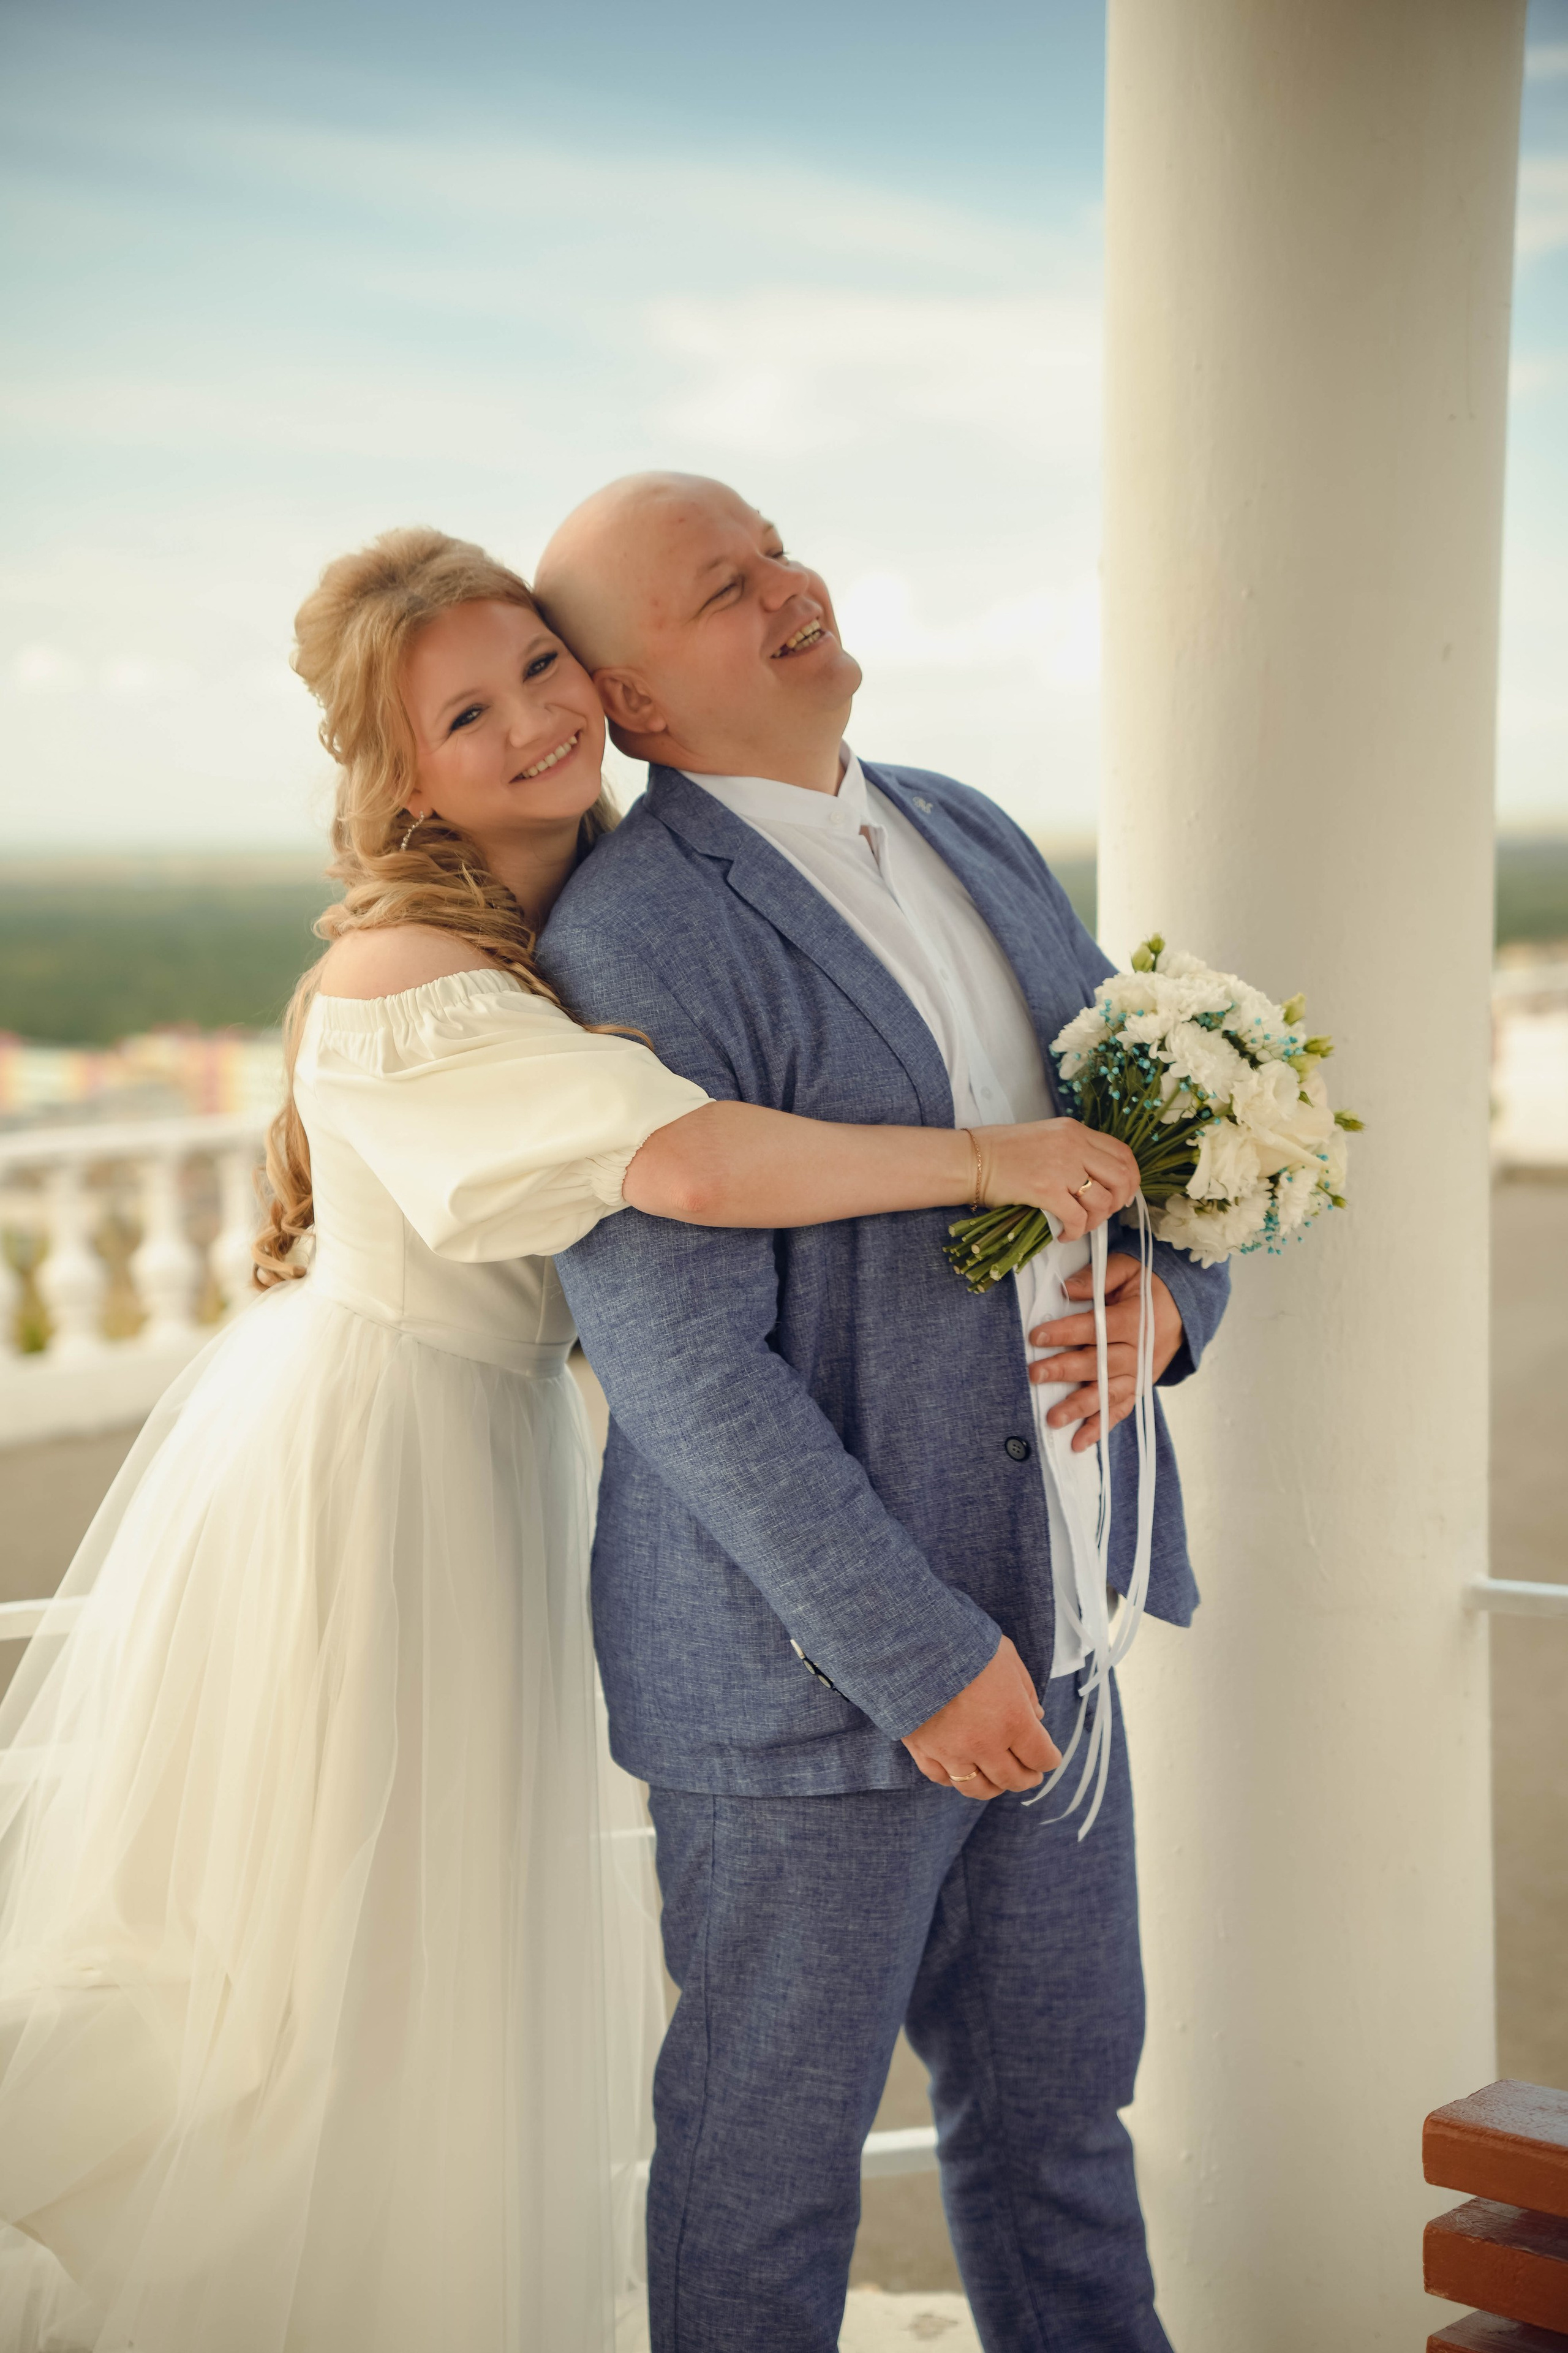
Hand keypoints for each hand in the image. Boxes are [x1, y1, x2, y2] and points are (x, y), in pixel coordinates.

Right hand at [902, 1635, 1061, 1800]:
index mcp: (1013, 1720)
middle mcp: (985, 1744)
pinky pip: (942, 1778)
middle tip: (1030, 1774)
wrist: (912, 1641)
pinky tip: (962, 1769)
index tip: (1049, 1756)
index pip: (1041, 1757)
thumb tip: (1036, 1716)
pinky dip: (955, 1779)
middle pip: (1012, 1779)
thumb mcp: (1008, 1657)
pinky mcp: (923, 1750)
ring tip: (998, 1778)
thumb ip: (1026, 1690)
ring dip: (993, 1786)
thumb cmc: (965, 1643)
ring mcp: (951, 1751)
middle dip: (1027, 1778)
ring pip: (976, 1788)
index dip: (1050, 1759)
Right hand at [971, 1118, 1139, 1242]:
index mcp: (1074, 1130)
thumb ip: (1073, 1151)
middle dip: (1119, 1202)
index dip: (1130, 1178)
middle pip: (1121, 1177)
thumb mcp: (1045, 1138)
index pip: (1122, 1153)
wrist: (970, 1160)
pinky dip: (1075, 1233)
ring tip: (1079, 1226)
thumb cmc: (1000, 1151)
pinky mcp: (1046, 1190)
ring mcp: (1061, 1166)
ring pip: (1102, 1201)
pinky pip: (1078, 1218)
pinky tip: (1063, 1234)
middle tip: (1103, 1213)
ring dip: (1095, 1221)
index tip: (1123, 1194)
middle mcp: (1073, 1145)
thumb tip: (1095, 1178)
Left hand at [1028, 1253, 1183, 1450]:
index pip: (1097, 1327)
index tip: (1037, 1336)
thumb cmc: (1147, 1286)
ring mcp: (1139, 1374)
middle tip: (1035, 1374)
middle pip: (1100, 1364)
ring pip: (1108, 1394)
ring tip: (1053, 1419)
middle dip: (1066, 1370)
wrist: (1182, 1308)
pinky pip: (1119, 1411)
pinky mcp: (1138, 1389)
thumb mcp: (1127, 1270)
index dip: (1067, 1332)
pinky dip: (1100, 1428)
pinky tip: (1079, 1442)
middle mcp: (1139, 1351)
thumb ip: (1097, 1279)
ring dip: (1080, 1408)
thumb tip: (1066, 1289)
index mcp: (1135, 1319)